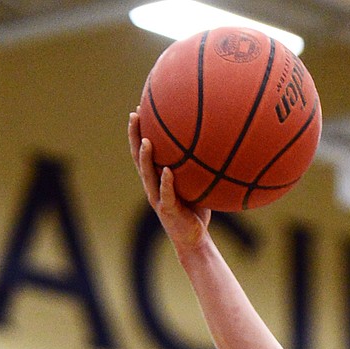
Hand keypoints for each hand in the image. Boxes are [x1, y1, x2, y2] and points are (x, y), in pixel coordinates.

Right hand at [128, 115, 211, 256]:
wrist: (194, 239)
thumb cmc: (196, 210)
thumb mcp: (196, 184)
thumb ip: (197, 166)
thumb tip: (215, 140)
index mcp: (156, 178)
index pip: (143, 151)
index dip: (139, 131)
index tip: (139, 109)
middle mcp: (153, 186)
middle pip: (138, 157)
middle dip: (134, 136)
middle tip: (134, 115)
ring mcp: (158, 198)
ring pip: (147, 175)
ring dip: (145, 158)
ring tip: (146, 141)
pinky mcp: (167, 210)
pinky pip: (166, 194)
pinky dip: (166, 182)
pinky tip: (167, 170)